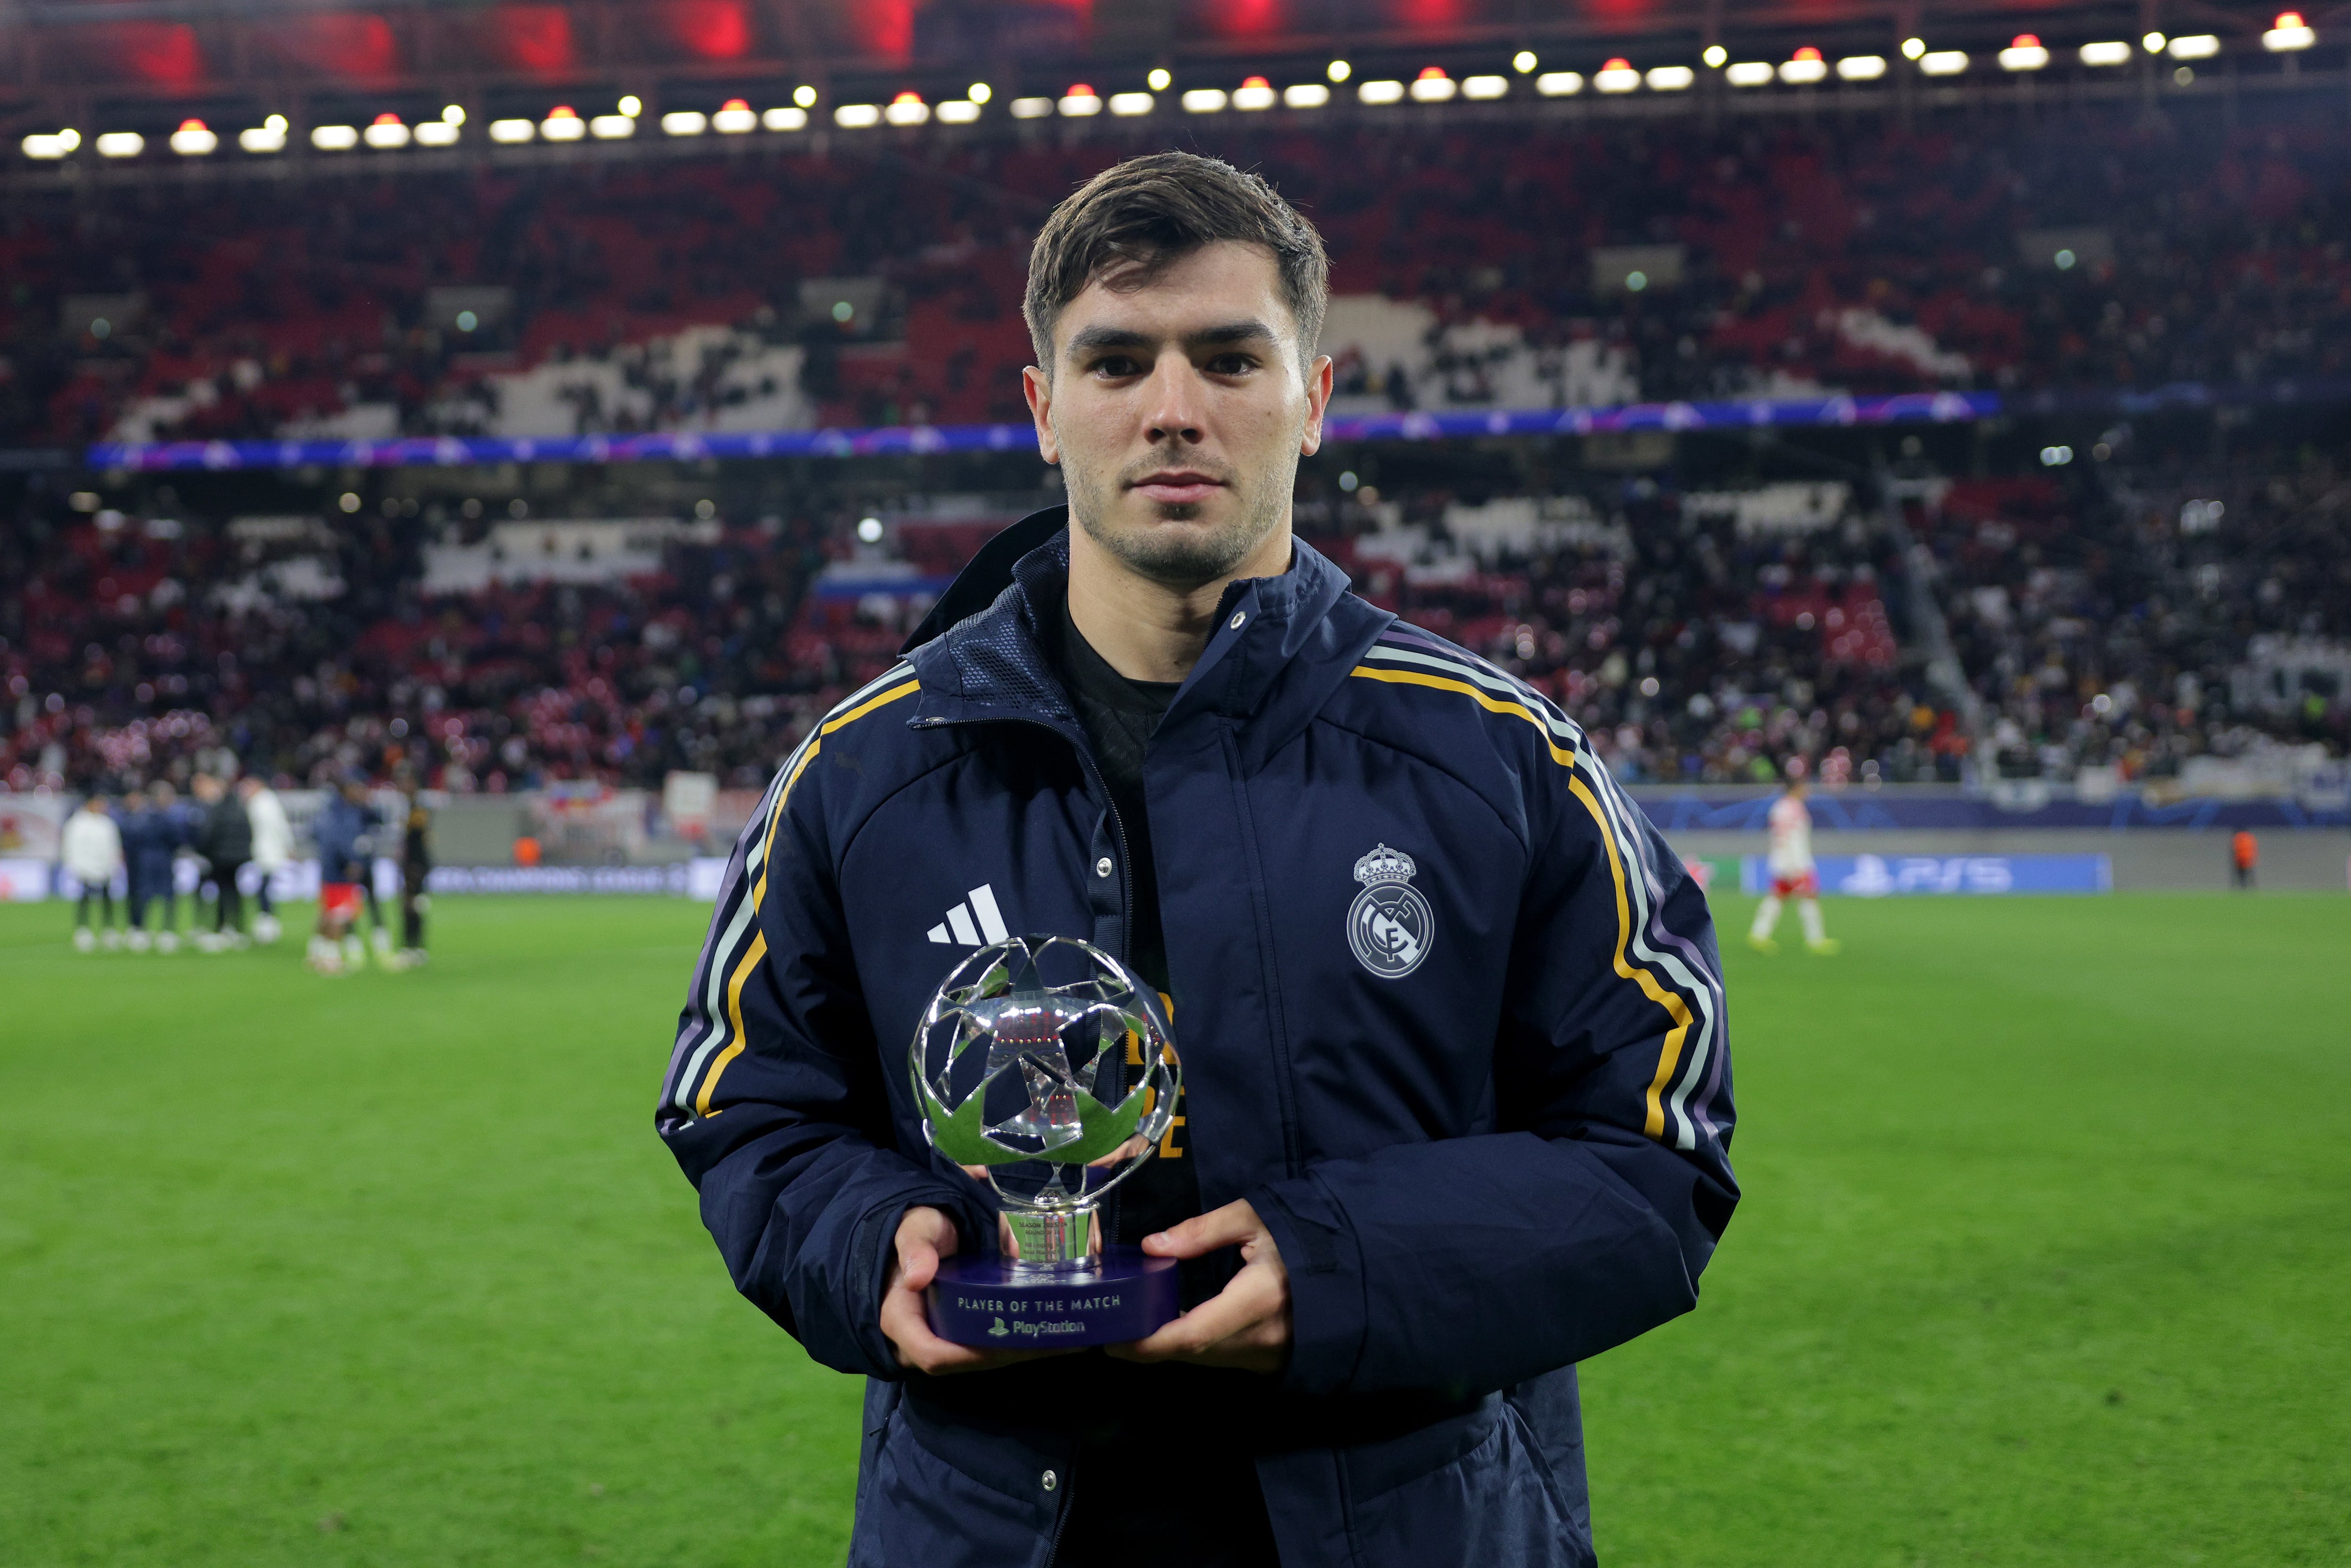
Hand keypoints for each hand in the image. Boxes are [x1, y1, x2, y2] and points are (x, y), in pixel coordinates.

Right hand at [878, 1205, 1069, 1376]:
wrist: (926, 1232)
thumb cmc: (920, 1230)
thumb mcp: (915, 1229)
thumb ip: (915, 1246)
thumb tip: (917, 1277)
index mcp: (901, 1320)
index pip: (932, 1355)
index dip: (970, 1356)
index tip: (1010, 1342)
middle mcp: (923, 1339)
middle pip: (967, 1360)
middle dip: (1012, 1353)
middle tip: (1056, 1340)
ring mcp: (944, 1339)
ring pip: (983, 1358)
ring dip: (1025, 1351)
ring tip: (1068, 1338)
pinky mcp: (964, 1333)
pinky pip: (991, 1346)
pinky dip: (1023, 1342)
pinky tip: (1058, 1334)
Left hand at [1106, 1199, 1291, 1373]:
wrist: (1345, 1273)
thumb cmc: (1298, 1239)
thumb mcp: (1253, 1219)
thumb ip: (1203, 1230)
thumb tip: (1152, 1246)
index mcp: (1258, 1299)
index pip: (1194, 1333)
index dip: (1150, 1342)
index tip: (1114, 1339)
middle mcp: (1260, 1338)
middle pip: (1191, 1351)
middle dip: (1147, 1345)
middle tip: (1111, 1327)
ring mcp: (1264, 1356)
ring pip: (1203, 1358)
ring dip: (1167, 1346)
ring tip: (1132, 1324)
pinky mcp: (1265, 1362)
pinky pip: (1218, 1357)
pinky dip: (1191, 1345)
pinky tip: (1170, 1325)